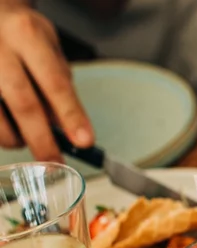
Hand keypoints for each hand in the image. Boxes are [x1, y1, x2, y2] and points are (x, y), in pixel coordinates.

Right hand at [0, 3, 92, 159]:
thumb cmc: (21, 33)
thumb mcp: (46, 46)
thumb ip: (57, 82)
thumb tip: (67, 126)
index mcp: (26, 35)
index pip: (54, 82)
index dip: (71, 115)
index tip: (85, 142)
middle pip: (23, 103)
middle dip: (42, 139)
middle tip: (56, 162)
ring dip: (15, 138)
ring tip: (26, 139)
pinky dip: (0, 132)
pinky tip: (8, 130)